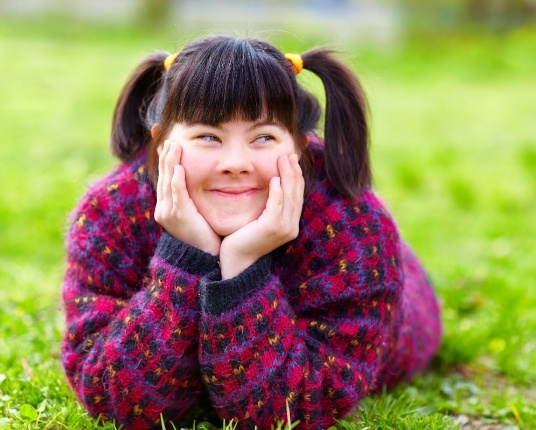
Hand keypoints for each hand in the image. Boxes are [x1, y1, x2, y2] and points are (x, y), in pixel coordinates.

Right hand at [154, 140, 220, 255]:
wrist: (205, 258)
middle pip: (164, 175)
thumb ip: (194, 195)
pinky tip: (179, 168)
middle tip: (169, 137)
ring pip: (168, 181)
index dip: (165, 158)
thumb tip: (200, 179)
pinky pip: (177, 195)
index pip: (165, 176)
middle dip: (166, 155)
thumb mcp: (197, 211)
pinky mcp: (180, 217)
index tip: (166, 141)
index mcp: (167, 205)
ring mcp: (169, 212)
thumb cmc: (205, 234)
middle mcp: (164, 208)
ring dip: (171, 162)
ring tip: (174, 145)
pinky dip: (177, 181)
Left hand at [219, 153, 304, 278]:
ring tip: (284, 160)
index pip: (297, 195)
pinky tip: (274, 179)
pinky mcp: (272, 227)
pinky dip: (277, 191)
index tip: (291, 160)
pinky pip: (277, 205)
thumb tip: (269, 185)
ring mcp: (283, 227)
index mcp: (290, 223)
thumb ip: (267, 206)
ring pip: (289, 196)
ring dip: (287, 176)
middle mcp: (291, 226)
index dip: (296, 176)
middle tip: (290, 154)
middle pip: (296, 193)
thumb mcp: (259, 219)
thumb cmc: (244, 239)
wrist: (237, 260)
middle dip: (294, 172)